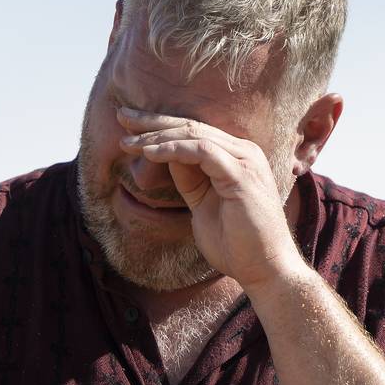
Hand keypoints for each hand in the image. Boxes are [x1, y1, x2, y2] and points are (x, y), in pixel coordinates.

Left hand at [116, 107, 306, 291]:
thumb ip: (189, 179)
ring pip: (194, 134)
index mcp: (236, 157)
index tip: (128, 127)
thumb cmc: (235, 242)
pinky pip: (202, 151)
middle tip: (121, 116)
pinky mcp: (241, 174)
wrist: (263, 268)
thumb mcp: (202, 204)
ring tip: (128, 142)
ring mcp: (245, 160)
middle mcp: (243, 152)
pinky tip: (149, 153)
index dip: (159, 127)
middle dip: (153, 122)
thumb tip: (168, 157)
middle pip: (191, 126)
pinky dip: (173, 149)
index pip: (193, 132)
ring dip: (157, 136)